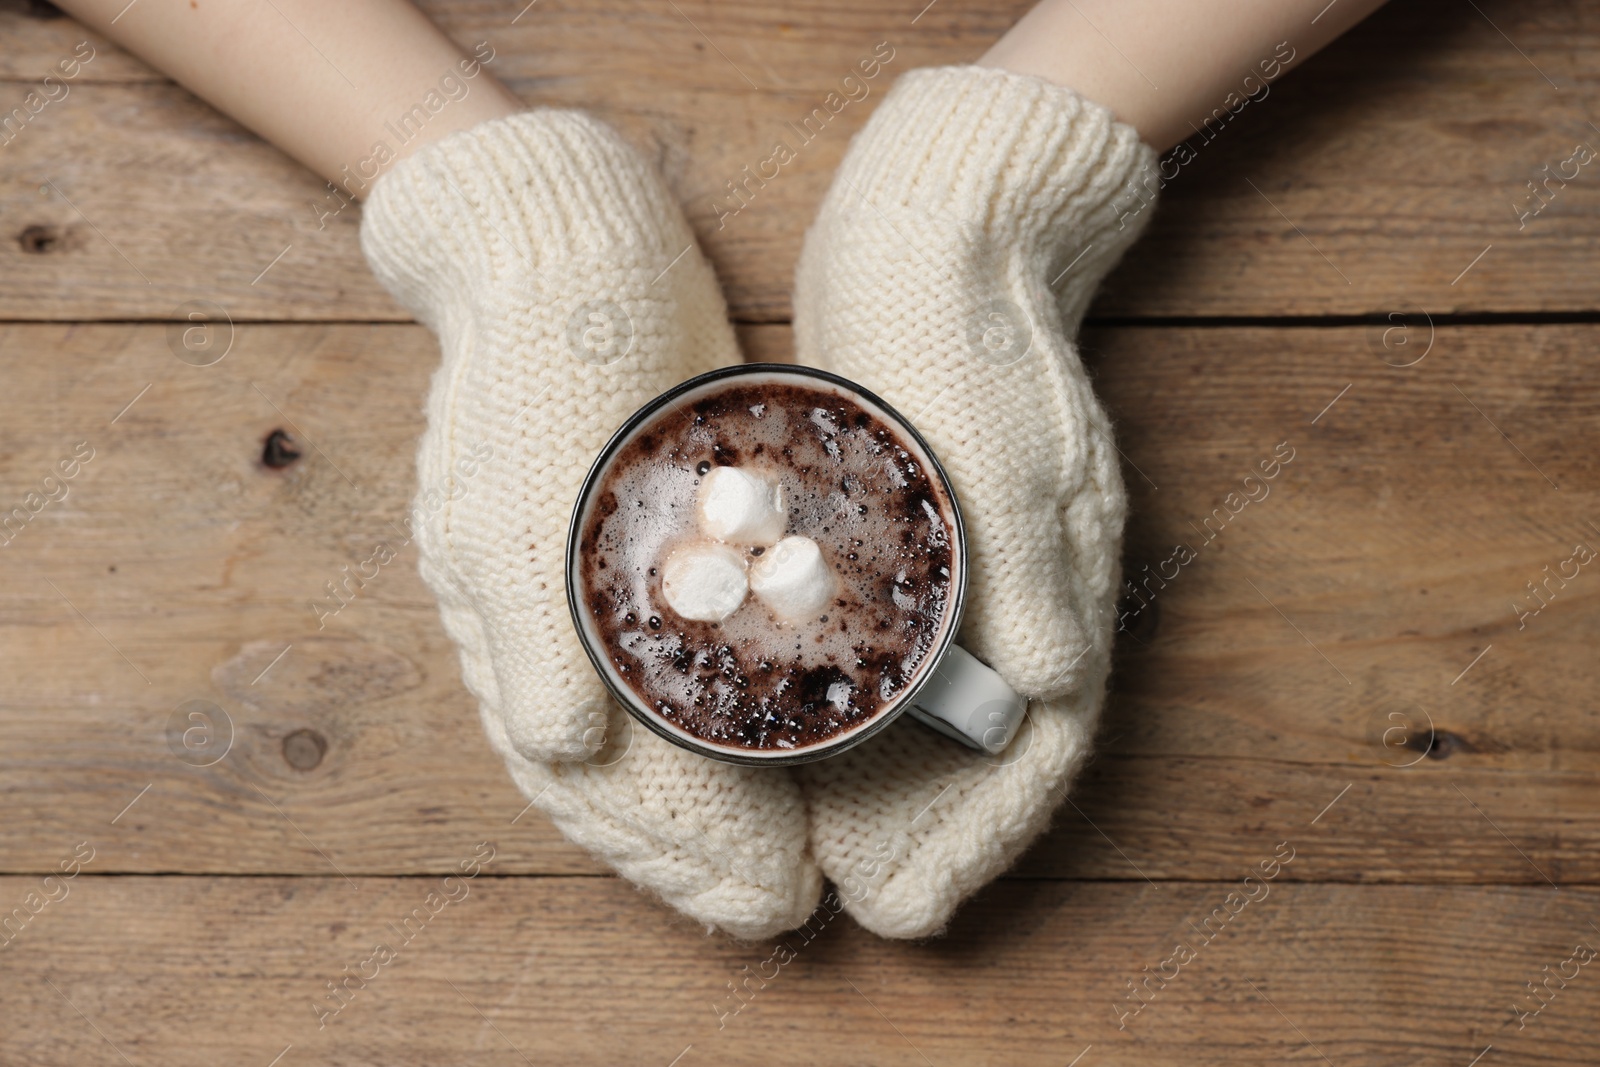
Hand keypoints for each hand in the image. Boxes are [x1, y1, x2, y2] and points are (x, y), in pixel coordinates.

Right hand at [362, 111, 820, 938]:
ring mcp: (597, 595)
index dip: (669, 850)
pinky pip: (682, 669)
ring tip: (782, 869)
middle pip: (621, 779)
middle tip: (780, 909)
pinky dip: (725, 729)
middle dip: (696, 853)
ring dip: (710, 813)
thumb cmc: (537, 360)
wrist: (562, 251)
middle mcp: (552, 629)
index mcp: (516, 627)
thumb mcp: (517, 487)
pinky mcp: (646, 553)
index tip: (756, 898)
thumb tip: (559, 747)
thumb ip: (527, 622)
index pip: (588, 780)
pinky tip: (779, 759)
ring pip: (651, 740)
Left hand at [792, 66, 1156, 936]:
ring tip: (859, 859)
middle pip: (999, 743)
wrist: (942, 212)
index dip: (985, 833)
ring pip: (957, 708)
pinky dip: (885, 715)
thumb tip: (1060, 685)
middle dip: (946, 835)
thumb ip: (1035, 565)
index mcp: (1056, 571)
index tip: (925, 905)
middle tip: (886, 909)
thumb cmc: (962, 319)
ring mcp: (981, 558)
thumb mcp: (1001, 436)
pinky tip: (834, 742)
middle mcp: (1027, 582)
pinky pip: (917, 651)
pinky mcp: (930, 527)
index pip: (1041, 739)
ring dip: (915, 790)